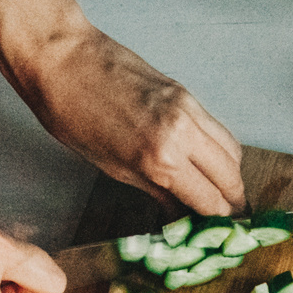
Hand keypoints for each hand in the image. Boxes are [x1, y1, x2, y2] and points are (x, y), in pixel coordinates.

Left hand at [4, 24, 246, 215]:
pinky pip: (216, 128)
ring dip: (230, 174)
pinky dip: (219, 149)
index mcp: (161, 159)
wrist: (60, 59)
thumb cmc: (71, 115)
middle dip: (232, 201)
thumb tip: (180, 215)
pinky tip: (204, 161)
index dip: (218, 221)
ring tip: (218, 190)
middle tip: (225, 217)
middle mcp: (183, 133)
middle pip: (231, 176)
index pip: (210, 200)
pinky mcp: (185, 93)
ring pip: (231, 151)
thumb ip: (156, 192)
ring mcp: (188, 109)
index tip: (216, 232)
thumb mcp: (112, 168)